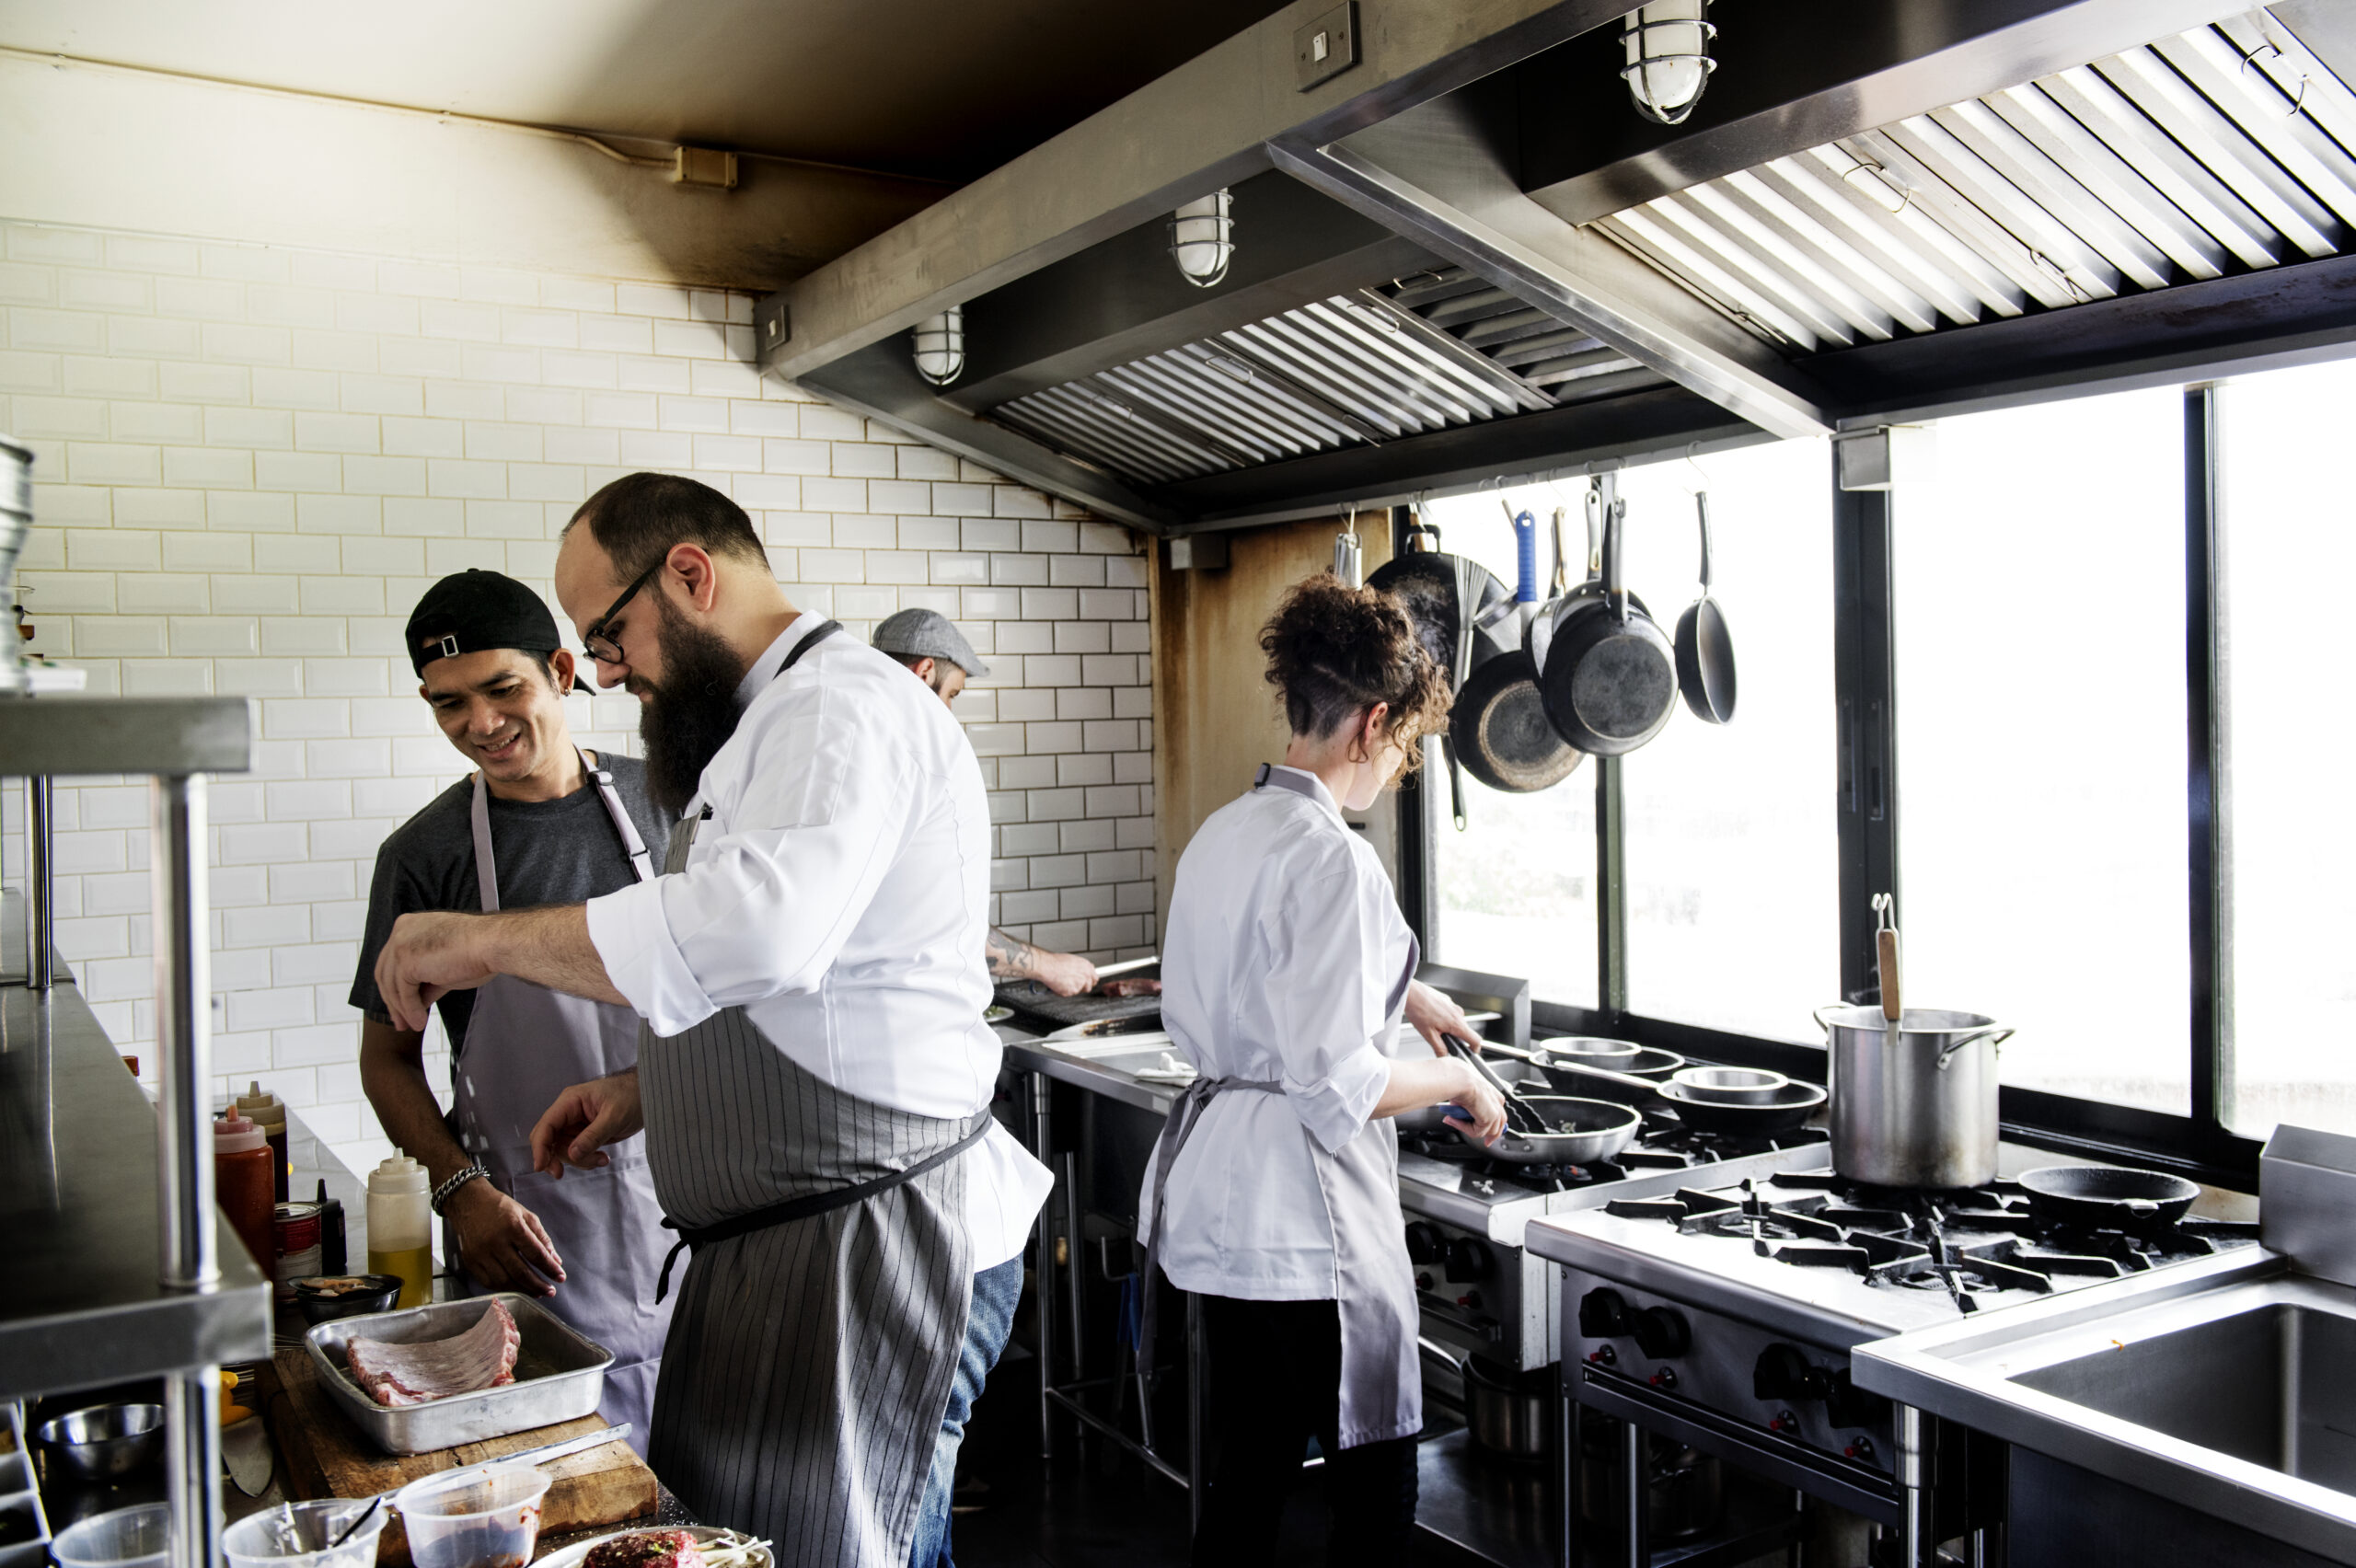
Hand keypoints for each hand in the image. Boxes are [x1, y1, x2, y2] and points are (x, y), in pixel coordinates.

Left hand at [374, 911, 497, 1032]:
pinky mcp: (406, 961)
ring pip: (393, 985)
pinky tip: (420, 1021)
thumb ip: (426, 980)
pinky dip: (411, 1010)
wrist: (491, 944)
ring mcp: (401, 945)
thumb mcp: (444, 966)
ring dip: (403, 1009)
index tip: (401, 1007)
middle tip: (401, 1022)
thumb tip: (416, 1002)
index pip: (392, 960)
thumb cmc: (478, 950)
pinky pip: (404, 993)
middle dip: (393, 1001)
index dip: (395, 986)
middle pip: (386, 973)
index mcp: (409, 925)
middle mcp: (401, 930)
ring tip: (414, 1025)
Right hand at [446, 1180, 565, 1296]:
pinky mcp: (469, 1261)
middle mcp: (495, 1242)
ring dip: (523, 1290)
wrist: (468, 1202)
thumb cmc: (500, 1207)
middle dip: (538, 1285)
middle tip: (550, 1291)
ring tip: (536, 1292)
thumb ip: (542, 1238)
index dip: (550, 1268)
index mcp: (512, 1227)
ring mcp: (480, 1253)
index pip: (536, 1254)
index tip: (561, 1277)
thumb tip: (555, 1260)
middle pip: (520, 1271)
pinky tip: (516, 1288)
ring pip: (504, 1281)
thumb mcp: (526, 1215)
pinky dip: (504, 1288)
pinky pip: (488, 1282)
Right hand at [530, 1069, 642, 1178]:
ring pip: (562, 1150)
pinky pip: (575, 1152)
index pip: (546, 1125)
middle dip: (556, 1157)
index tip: (541, 1167)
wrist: (648, 1096)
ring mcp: (575, 1124)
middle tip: (561, 1174)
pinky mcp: (584, 1134)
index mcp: (570, 1101)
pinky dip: (586, 1159)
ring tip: (602, 1159)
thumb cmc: (632, 1096)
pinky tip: (602, 1158)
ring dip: (579, 1160)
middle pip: (549, 1140)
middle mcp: (568, 1112)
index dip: (540, 1147)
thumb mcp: (614, 1117)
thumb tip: (572, 1154)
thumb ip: (592, 1136)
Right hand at [1032, 950, 1098, 996]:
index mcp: (1087, 967)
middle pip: (1089, 987)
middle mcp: (1086, 976)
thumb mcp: (1072, 960)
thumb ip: (1080, 968)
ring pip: (1078, 991)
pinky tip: (1058, 984)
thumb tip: (1080, 971)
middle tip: (1073, 984)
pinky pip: (1068, 994)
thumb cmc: (1056, 961)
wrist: (1048, 966)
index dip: (1089, 981)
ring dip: (1071, 989)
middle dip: (1082, 987)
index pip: (1095, 978)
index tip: (1086, 982)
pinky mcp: (1072, 991)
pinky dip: (1063, 991)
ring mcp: (1080, 984)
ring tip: (1062, 981)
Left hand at [1403, 979, 1478, 1058]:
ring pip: (1456, 1021)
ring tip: (1431, 1026)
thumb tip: (1444, 1056)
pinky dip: (1443, 1017)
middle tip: (1440, 1039)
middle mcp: (1458, 1013)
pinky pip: (1449, 1012)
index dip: (1474, 1048)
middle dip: (1455, 1037)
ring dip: (1447, 1027)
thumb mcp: (1428, 1035)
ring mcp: (1453, 1005)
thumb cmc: (1418, 1010)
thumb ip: (1439, 1048)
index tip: (1470, 1052)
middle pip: (1464, 1031)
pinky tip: (1430, 1017)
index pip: (1476, 1039)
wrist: (1411, 992)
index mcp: (1457, 1023)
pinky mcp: (1447, 1000)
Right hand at [1442, 1062, 1507, 1144]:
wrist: (1457, 1080)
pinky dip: (1465, 1128)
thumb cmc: (1457, 1082)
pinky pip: (1478, 1132)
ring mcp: (1495, 1109)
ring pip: (1487, 1131)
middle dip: (1493, 1136)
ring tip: (1454, 1121)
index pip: (1499, 1114)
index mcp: (1493, 1094)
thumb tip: (1457, 1118)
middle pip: (1500, 1124)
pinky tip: (1456, 1120)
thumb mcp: (1463, 1098)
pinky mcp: (1491, 1117)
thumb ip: (1465, 1110)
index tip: (1488, 1136)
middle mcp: (1497, 1101)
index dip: (1493, 1126)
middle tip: (1486, 1142)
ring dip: (1469, 1129)